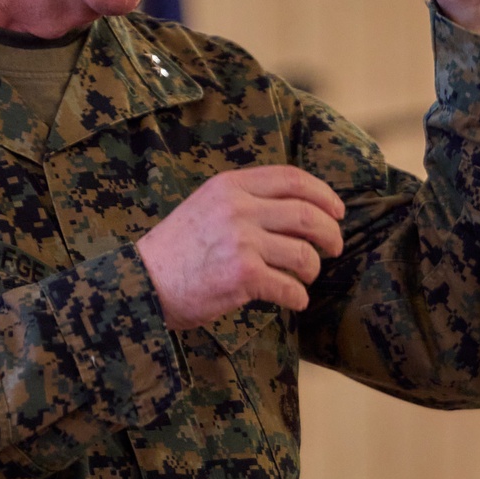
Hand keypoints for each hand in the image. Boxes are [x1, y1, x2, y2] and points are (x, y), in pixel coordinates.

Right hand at [136, 166, 344, 330]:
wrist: (142, 282)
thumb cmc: (176, 249)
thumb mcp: (206, 205)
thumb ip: (244, 200)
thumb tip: (296, 210)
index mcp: (230, 185)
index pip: (292, 178)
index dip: (324, 194)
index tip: (337, 211)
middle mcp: (238, 208)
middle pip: (307, 215)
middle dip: (330, 234)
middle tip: (333, 248)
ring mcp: (241, 241)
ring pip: (304, 254)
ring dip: (312, 269)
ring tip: (305, 277)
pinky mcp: (243, 276)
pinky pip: (289, 287)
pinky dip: (298, 297)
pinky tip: (293, 300)